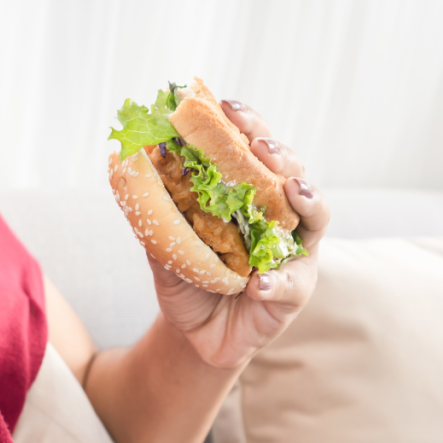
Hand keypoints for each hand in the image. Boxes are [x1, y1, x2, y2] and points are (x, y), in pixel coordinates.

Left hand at [147, 99, 329, 369]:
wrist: (195, 337)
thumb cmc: (188, 284)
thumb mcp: (164, 250)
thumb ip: (156, 217)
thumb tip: (128, 169)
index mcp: (249, 195)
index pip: (252, 150)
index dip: (244, 125)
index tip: (224, 105)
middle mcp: (279, 215)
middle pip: (291, 172)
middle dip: (278, 154)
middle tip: (259, 146)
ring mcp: (294, 251)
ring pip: (314, 216)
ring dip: (305, 198)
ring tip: (291, 190)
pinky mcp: (297, 290)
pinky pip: (293, 282)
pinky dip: (277, 281)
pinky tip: (258, 283)